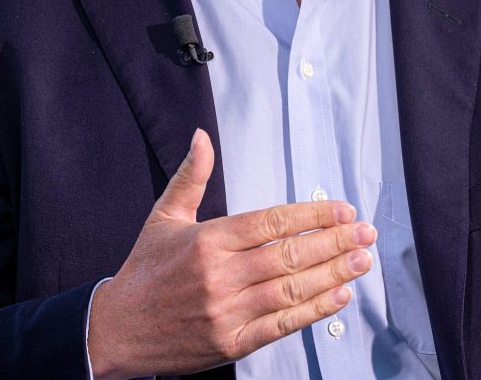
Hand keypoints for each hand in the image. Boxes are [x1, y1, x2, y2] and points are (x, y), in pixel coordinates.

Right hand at [86, 128, 375, 378]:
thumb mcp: (163, 217)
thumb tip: (202, 136)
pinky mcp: (231, 343)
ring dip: (332, 274)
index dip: (312, 215)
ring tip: (361, 260)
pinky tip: (338, 295)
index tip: (342, 210)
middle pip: (289, 255)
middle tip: (365, 233)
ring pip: (291, 290)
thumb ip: (191, 176)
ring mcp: (226, 312)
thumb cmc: (143, 272)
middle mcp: (219, 275)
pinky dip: (313, 311)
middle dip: (334, 242)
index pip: (272, 222)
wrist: (115, 331)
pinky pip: (280, 326)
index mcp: (207, 240)